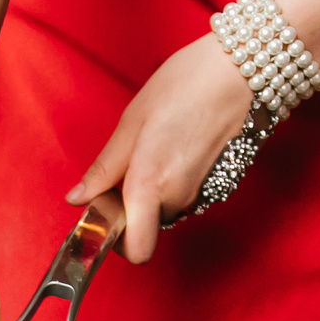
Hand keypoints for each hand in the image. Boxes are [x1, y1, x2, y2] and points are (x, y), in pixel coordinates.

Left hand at [65, 34, 252, 262]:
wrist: (241, 70)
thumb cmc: (185, 86)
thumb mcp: (131, 122)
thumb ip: (105, 168)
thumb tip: (78, 198)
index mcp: (151, 185)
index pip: (137, 250)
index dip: (117, 241)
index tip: (105, 213)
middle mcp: (179, 198)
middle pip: (146, 225)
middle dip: (131, 205)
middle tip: (127, 162)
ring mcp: (202, 193)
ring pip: (165, 208)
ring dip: (153, 189)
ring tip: (155, 144)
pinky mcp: (218, 183)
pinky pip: (184, 194)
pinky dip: (173, 178)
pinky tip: (177, 142)